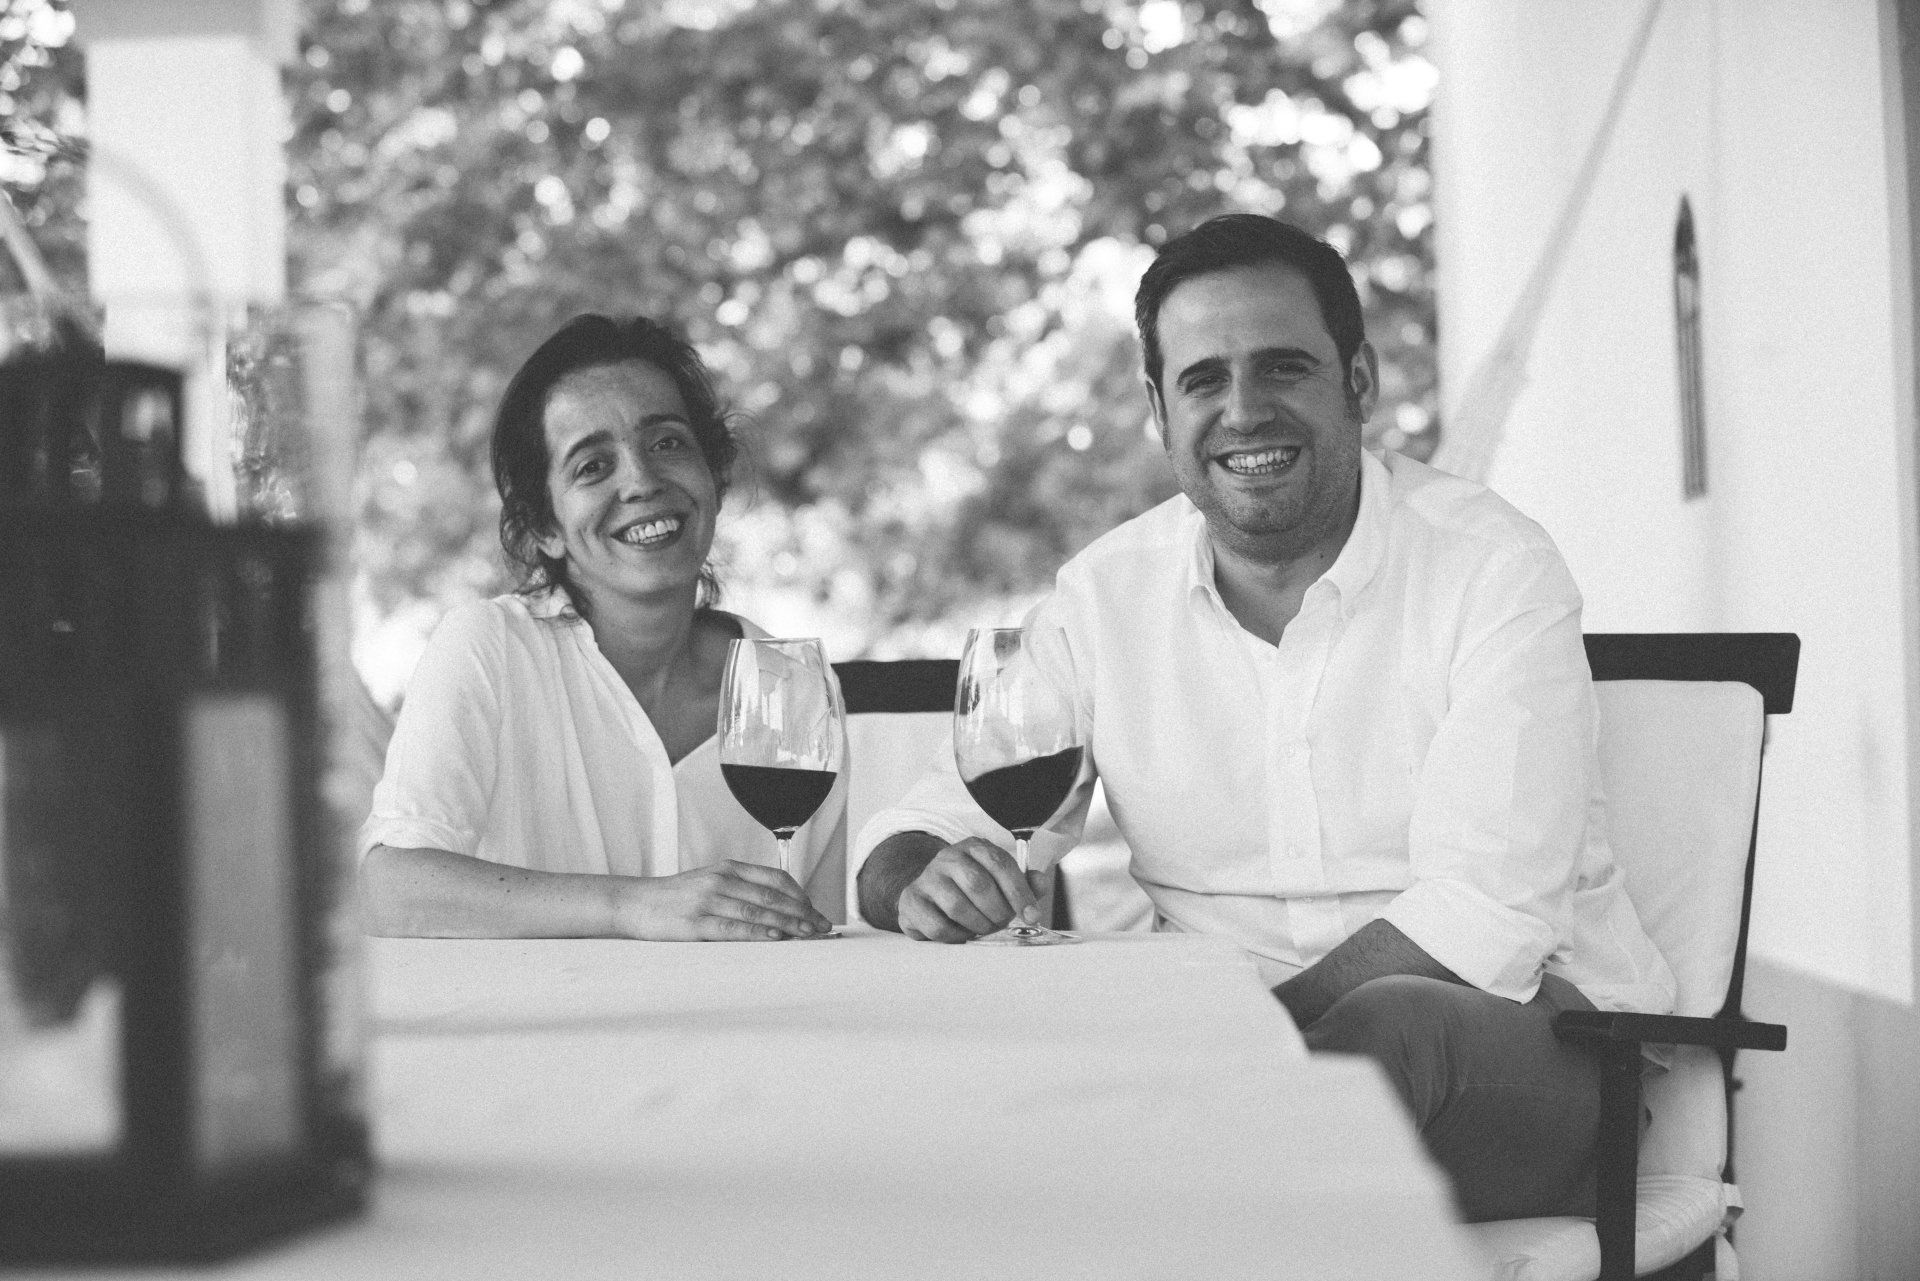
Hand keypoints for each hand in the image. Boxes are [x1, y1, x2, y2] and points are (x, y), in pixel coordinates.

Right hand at [618, 861, 834, 940]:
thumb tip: (779, 909)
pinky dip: (758, 932)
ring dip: (788, 924)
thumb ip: (741, 890)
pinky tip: (776, 937)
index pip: (775, 878)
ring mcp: (708, 900)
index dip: (800, 895)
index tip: (816, 911)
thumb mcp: (710, 882)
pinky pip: (733, 927)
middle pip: (772, 896)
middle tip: (823, 927)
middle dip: (802, 913)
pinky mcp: (695, 922)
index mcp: (728, 869)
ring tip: (808, 934)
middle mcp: (721, 880)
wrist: (635, 903)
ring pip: (758, 911)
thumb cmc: (676, 898)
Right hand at [896, 837, 1047, 942]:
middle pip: (978, 884)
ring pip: (957, 906)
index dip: (1019, 891)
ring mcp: (927, 879)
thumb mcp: (999, 881)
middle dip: (998, 911)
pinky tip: (963, 933)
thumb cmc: (971, 890)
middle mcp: (947, 857)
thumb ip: (1024, 883)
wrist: (928, 894)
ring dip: (978, 925)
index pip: (999, 863)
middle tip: (1002, 923)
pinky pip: (938, 926)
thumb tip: (1040, 883)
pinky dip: (957, 936)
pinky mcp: (912, 902)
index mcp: (974, 847)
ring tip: (984, 928)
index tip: (1032, 915)